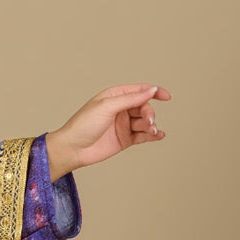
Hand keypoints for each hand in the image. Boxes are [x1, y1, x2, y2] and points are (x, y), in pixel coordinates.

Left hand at [46, 84, 169, 177]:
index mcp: (114, 96)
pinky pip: (143, 136)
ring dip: (151, 125)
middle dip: (149, 113)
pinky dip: (152, 135)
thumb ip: (130, 99)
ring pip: (144, 122)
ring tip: (152, 130)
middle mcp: (120, 109)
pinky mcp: (124, 140)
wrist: (72, 149)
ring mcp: (122, 125)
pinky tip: (159, 135)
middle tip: (149, 121)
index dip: (154, 91)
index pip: (139, 90)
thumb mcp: (107, 107)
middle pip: (144, 107)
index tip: (166, 97)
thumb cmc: (83, 125)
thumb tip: (151, 90)